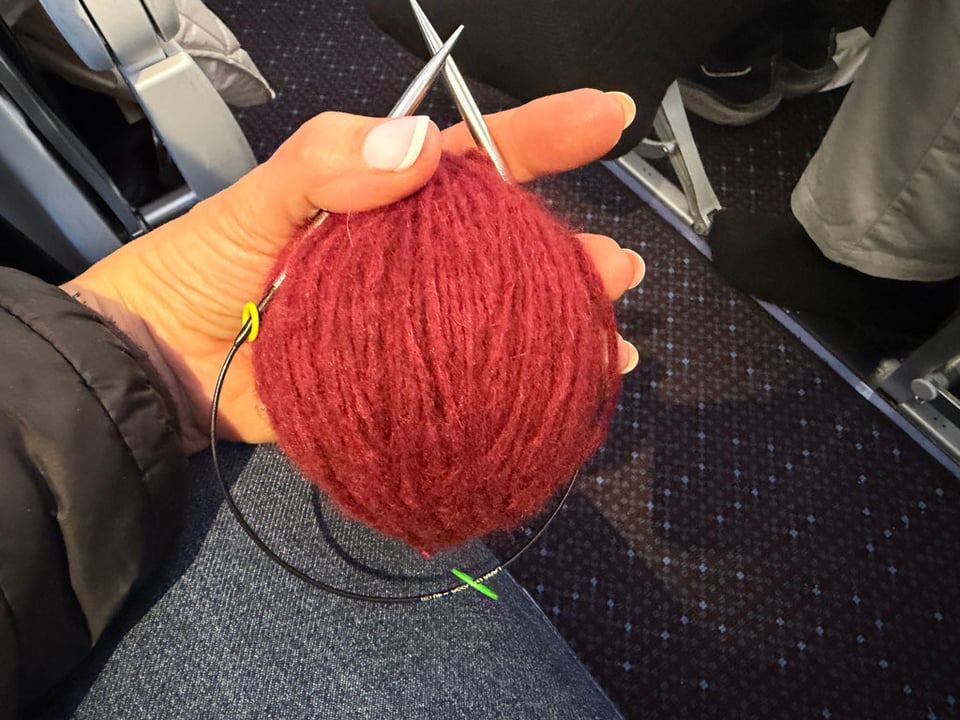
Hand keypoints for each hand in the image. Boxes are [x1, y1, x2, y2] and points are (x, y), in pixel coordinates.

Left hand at [63, 88, 644, 453]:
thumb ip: (324, 163)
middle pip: (508, 247)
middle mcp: (413, 260)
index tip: (605, 117)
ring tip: (604, 331)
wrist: (163, 363)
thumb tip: (414, 148)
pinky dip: (514, 387)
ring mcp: (412, 324)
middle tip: (615, 265)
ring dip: (559, 323)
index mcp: (388, 199)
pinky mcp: (400, 382)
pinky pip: (468, 382)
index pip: (477, 157)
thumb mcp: (256, 199)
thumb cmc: (203, 266)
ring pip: (500, 315)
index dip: (544, 133)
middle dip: (569, 251)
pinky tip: (554, 392)